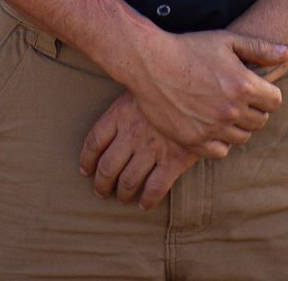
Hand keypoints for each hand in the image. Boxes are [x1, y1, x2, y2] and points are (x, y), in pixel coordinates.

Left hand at [80, 93, 202, 209]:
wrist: (202, 90)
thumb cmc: (170, 84)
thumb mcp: (141, 87)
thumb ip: (127, 103)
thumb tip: (116, 114)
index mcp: (120, 113)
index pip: (94, 141)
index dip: (87, 159)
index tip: (85, 170)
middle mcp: (132, 134)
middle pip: (107, 167)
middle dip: (102, 184)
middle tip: (101, 191)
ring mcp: (152, 149)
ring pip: (128, 181)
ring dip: (122, 194)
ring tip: (122, 198)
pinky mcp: (173, 160)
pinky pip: (154, 188)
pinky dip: (147, 200)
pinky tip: (144, 203)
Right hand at [126, 29, 287, 156]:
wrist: (151, 64)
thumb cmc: (189, 48)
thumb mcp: (227, 41)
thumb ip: (260, 49)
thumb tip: (287, 53)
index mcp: (244, 86)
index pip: (275, 101)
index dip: (267, 94)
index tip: (255, 89)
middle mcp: (231, 111)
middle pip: (260, 121)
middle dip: (254, 110)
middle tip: (237, 99)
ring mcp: (212, 128)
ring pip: (242, 137)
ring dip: (238, 126)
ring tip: (223, 111)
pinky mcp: (194, 140)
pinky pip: (220, 151)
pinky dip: (220, 141)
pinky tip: (211, 126)